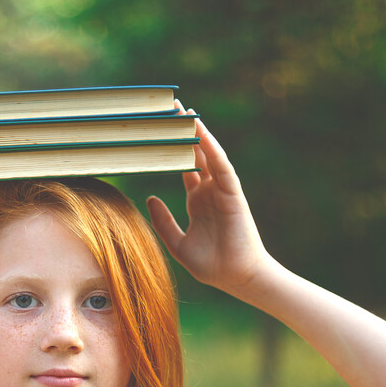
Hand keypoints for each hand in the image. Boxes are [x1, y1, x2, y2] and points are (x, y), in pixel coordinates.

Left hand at [147, 105, 271, 295]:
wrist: (236, 277)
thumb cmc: (212, 265)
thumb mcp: (177, 244)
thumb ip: (163, 222)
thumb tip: (149, 199)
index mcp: (197, 201)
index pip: (183, 167)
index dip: (171, 149)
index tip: (158, 132)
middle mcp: (210, 191)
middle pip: (194, 154)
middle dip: (183, 132)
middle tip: (169, 109)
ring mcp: (221, 190)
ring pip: (207, 154)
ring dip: (196, 132)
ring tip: (183, 110)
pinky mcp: (232, 192)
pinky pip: (220, 164)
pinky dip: (211, 147)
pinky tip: (200, 130)